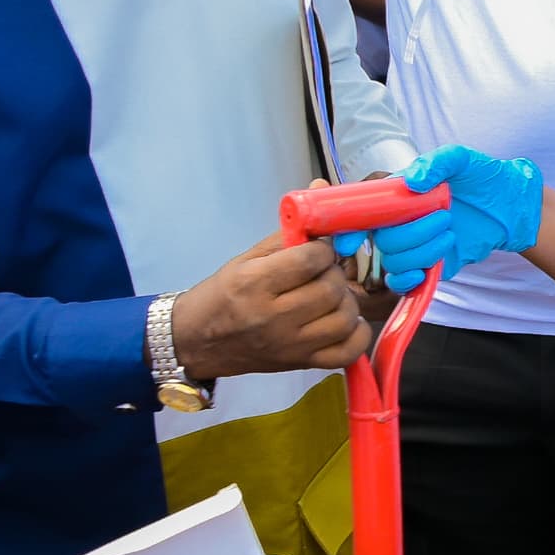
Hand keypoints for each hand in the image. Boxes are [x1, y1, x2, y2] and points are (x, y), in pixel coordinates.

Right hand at [171, 228, 366, 379]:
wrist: (199, 342)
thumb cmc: (222, 296)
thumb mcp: (246, 259)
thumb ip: (288, 233)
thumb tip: (321, 191)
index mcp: (254, 284)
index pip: (309, 260)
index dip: (322, 249)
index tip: (317, 249)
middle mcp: (273, 317)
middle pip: (330, 288)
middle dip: (334, 272)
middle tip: (323, 271)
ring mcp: (290, 345)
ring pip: (344, 318)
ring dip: (346, 300)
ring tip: (331, 295)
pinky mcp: (301, 363)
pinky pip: (348, 351)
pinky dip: (355, 333)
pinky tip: (342, 320)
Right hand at [354, 145, 543, 285]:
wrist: (510, 207)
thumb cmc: (482, 178)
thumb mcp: (461, 160)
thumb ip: (436, 163)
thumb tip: (413, 183)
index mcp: (396, 196)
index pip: (358, 213)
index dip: (348, 229)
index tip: (351, 241)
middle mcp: (398, 222)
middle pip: (382, 242)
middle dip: (412, 233)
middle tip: (444, 216)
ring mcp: (412, 246)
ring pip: (394, 262)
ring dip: (422, 250)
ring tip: (449, 232)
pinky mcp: (427, 267)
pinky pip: (403, 283)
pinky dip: (408, 281)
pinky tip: (426, 268)